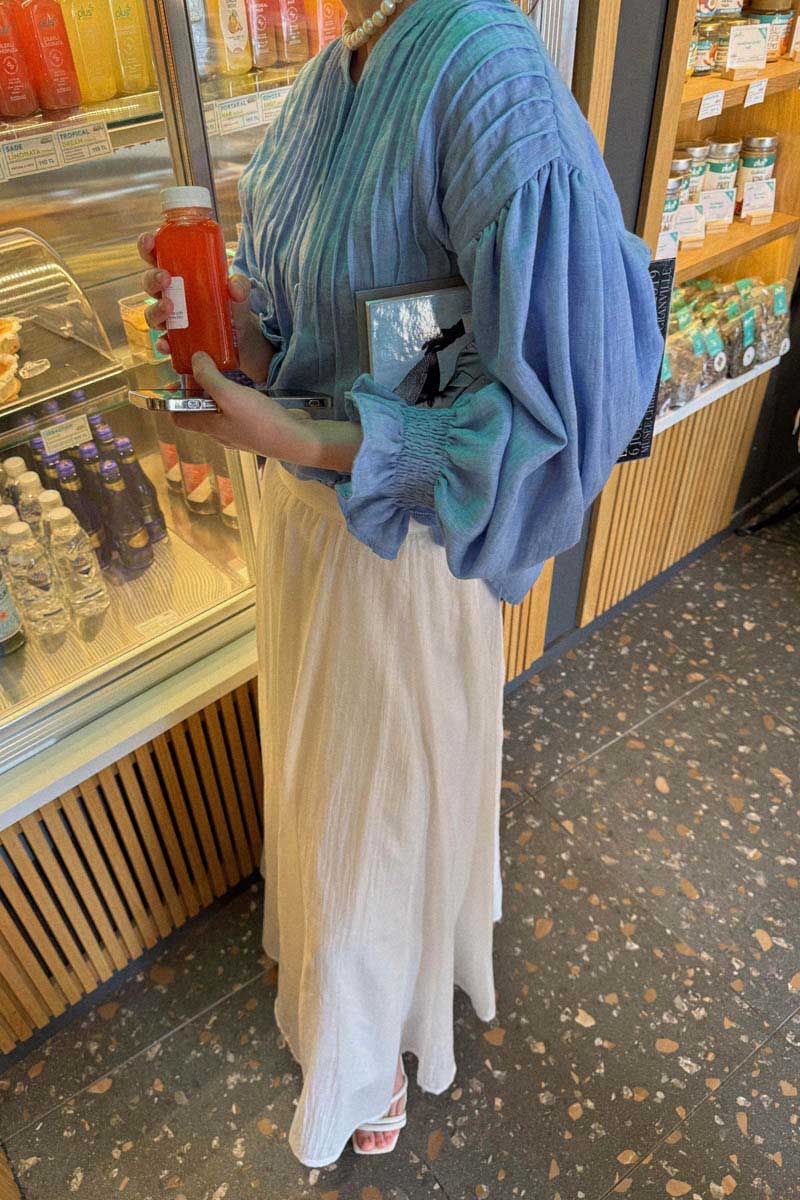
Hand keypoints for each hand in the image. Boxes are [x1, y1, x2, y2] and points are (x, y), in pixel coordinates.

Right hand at [137, 233, 273, 382]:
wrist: (242, 336)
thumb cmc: (232, 303)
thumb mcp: (239, 290)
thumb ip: (240, 284)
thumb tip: (234, 288)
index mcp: (178, 273)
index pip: (156, 256)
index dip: (147, 247)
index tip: (150, 241)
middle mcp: (169, 295)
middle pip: (149, 284)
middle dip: (152, 279)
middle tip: (166, 278)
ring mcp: (171, 319)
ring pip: (151, 314)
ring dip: (156, 309)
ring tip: (170, 307)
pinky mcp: (177, 342)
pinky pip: (164, 343)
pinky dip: (163, 344)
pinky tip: (166, 344)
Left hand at [173, 353, 362, 474]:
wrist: (297, 440)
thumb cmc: (261, 421)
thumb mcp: (230, 395)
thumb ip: (209, 378)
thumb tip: (194, 359)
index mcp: (209, 427)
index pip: (179, 418)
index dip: (174, 400)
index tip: (177, 380)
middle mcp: (220, 433)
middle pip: (199, 412)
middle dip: (197, 391)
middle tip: (203, 367)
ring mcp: (239, 433)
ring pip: (218, 412)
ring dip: (217, 393)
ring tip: (223, 372)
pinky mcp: (255, 430)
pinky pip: (236, 413)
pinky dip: (234, 399)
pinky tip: (244, 388)